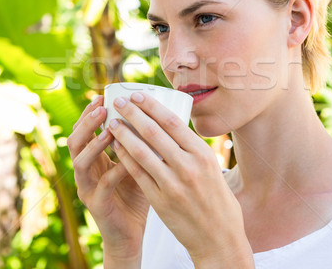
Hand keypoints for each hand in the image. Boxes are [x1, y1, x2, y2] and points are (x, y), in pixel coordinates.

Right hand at [67, 95, 148, 262]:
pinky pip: (103, 185)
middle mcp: (85, 171)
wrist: (132, 232)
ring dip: (95, 144)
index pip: (84, 130)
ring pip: (81, 162)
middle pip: (74, 141)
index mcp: (93, 158)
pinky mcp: (96, 205)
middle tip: (102, 107)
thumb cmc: (137, 194)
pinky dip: (116, 171)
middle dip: (87, 122)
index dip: (90, 113)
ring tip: (110, 129)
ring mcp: (87, 188)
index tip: (103, 95)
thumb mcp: (138, 163)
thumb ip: (141, 142)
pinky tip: (128, 161)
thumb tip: (159, 113)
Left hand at [108, 92, 253, 266]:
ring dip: (123, 134)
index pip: (172, 122)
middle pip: (153, 132)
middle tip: (118, 102)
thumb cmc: (217, 199)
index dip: (151, 106)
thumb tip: (171, 126)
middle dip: (133, 114)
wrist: (219, 238)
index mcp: (202, 154)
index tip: (136, 95)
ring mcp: (173, 184)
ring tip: (112, 122)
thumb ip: (192, 150)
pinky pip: (138, 174)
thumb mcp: (211, 168)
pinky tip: (116, 147)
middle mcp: (188, 166)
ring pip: (141, 152)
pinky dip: (125, 158)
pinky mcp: (160, 200)